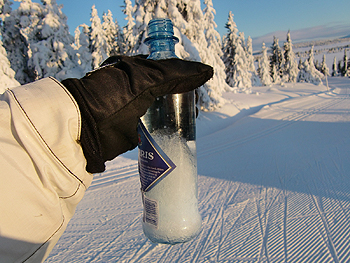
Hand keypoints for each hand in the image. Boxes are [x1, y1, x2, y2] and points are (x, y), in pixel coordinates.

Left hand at [62, 55, 212, 172]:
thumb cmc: (111, 95)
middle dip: (182, 102)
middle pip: (168, 95)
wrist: (82, 127)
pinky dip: (167, 134)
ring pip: (164, 115)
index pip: (169, 73)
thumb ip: (174, 74)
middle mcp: (138, 92)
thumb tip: (207, 71)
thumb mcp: (145, 79)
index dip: (185, 80)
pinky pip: (155, 133)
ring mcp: (135, 113)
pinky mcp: (133, 133)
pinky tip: (176, 137)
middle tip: (192, 111)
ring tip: (187, 125)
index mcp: (139, 73)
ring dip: (177, 120)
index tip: (197, 89)